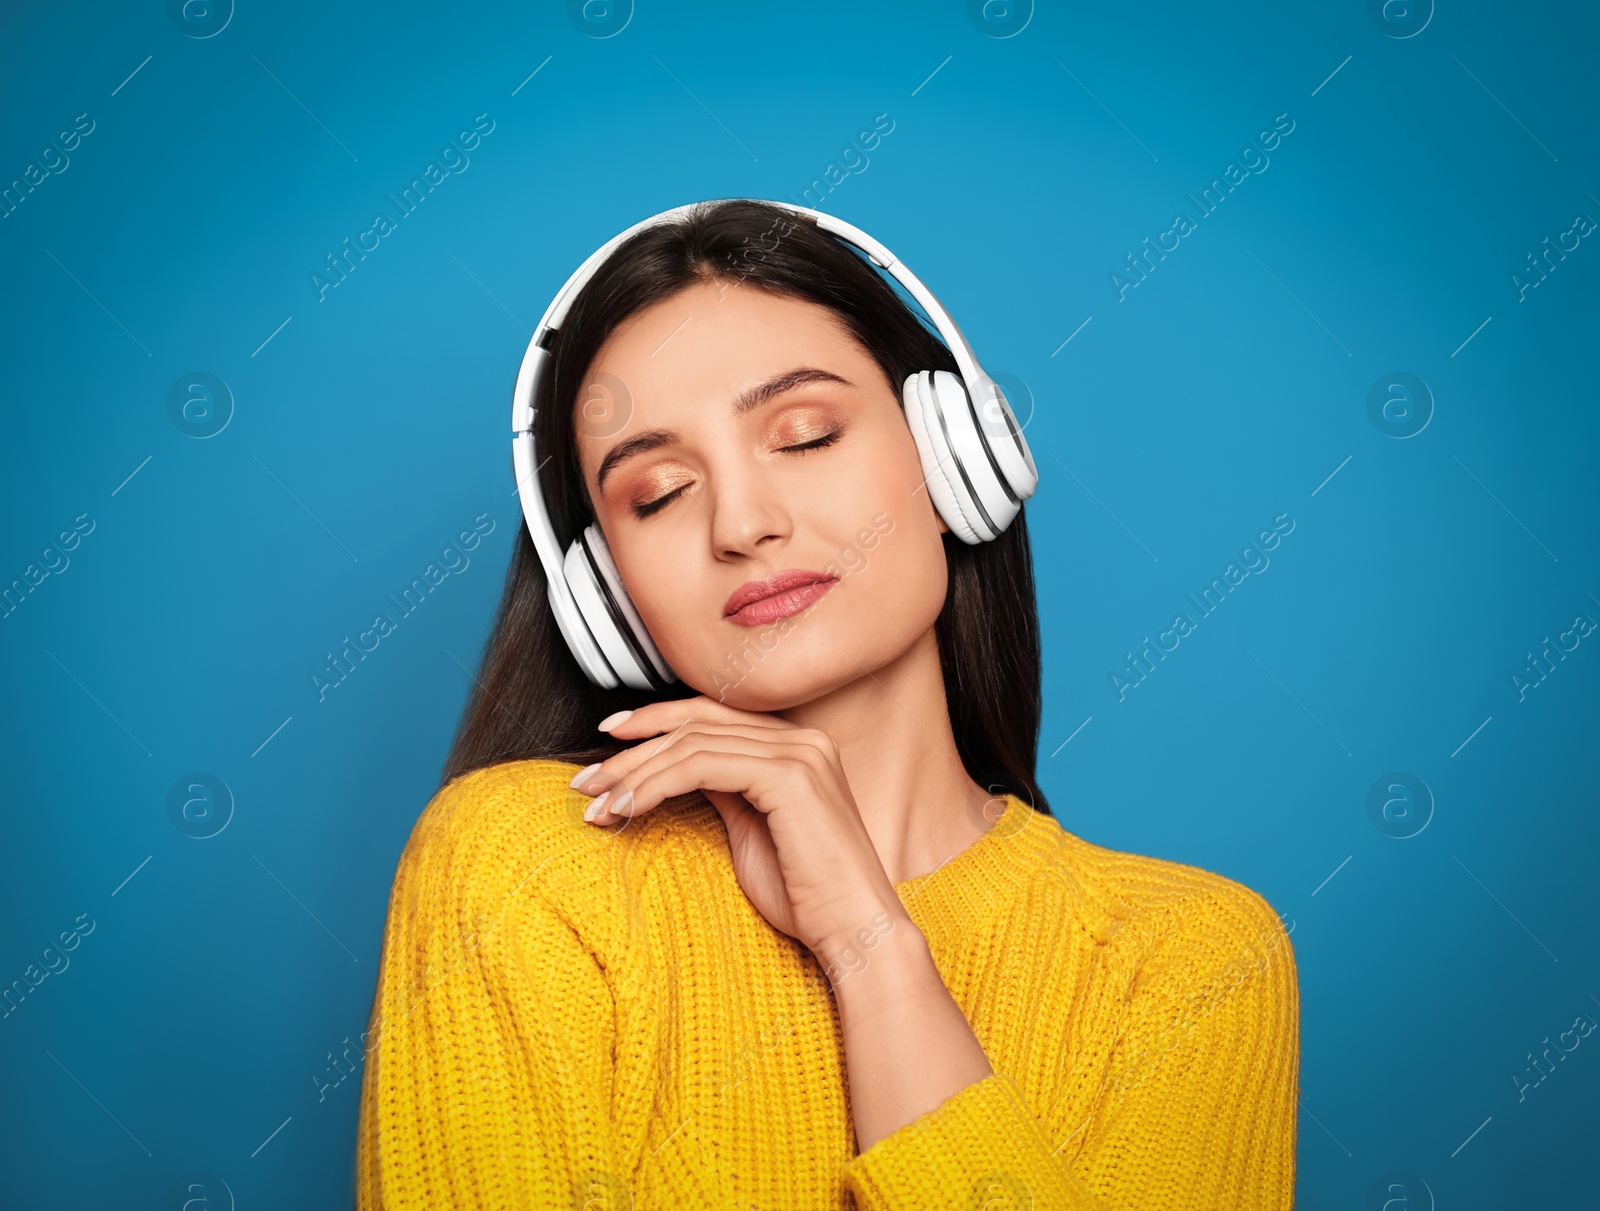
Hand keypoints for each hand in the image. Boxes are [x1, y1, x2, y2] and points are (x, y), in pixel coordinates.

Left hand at [570, 695, 904, 962]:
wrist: (855, 933)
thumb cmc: (807, 897)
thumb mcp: (752, 832)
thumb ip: (723, 792)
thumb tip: (676, 773)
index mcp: (796, 747)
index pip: (712, 717)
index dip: (656, 721)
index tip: (608, 741)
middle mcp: (801, 740)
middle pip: (696, 724)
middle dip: (632, 750)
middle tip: (585, 781)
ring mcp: (799, 754)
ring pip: (692, 744)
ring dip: (634, 773)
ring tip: (596, 805)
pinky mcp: (789, 777)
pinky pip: (703, 766)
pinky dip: (655, 785)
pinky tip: (627, 809)